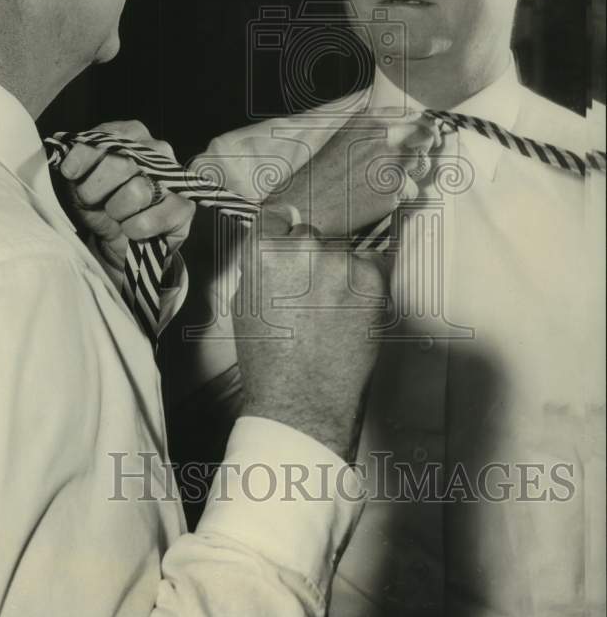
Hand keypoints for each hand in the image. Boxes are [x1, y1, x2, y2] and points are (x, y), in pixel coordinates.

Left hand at [56, 120, 195, 270]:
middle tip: (92, 200)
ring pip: (137, 192)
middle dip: (96, 189)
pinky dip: (133, 229)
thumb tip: (69, 161)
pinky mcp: (184, 207)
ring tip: (115, 214)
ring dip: (116, 211)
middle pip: (121, 164)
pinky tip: (130, 229)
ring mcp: (174, 177)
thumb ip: (76, 164)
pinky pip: (151, 220)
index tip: (70, 174)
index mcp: (130, 133)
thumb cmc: (98, 202)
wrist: (116, 238)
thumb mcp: (79, 180)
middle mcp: (156, 149)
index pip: (105, 138)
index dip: (84, 158)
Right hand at [232, 222, 386, 459]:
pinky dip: (363, 286)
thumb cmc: (269, 360)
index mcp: (265, 249)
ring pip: (341, 252)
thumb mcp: (245, 304)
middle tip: (309, 292)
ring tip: (330, 311)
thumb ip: (260, 267)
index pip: (276, 216)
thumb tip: (275, 249)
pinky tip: (349, 315)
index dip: (281, 235)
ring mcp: (341, 261)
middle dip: (309, 256)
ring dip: (338, 271)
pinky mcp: (373, 279)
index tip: (287, 251)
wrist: (304, 400)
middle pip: (310, 234)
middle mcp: (304, 246)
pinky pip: (369, 268)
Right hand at [265, 108, 440, 236]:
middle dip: (418, 153)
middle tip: (408, 166)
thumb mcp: (344, 137)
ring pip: (417, 169)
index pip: (414, 116)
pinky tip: (372, 200)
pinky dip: (396, 198)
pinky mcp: (395, 189)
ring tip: (376, 186)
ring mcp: (392, 162)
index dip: (426, 127)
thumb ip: (375, 128)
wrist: (308, 203)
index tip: (431, 136)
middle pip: (422, 141)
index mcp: (370, 121)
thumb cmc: (323, 173)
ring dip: (405, 178)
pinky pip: (409, 192)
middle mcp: (384, 137)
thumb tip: (408, 126)